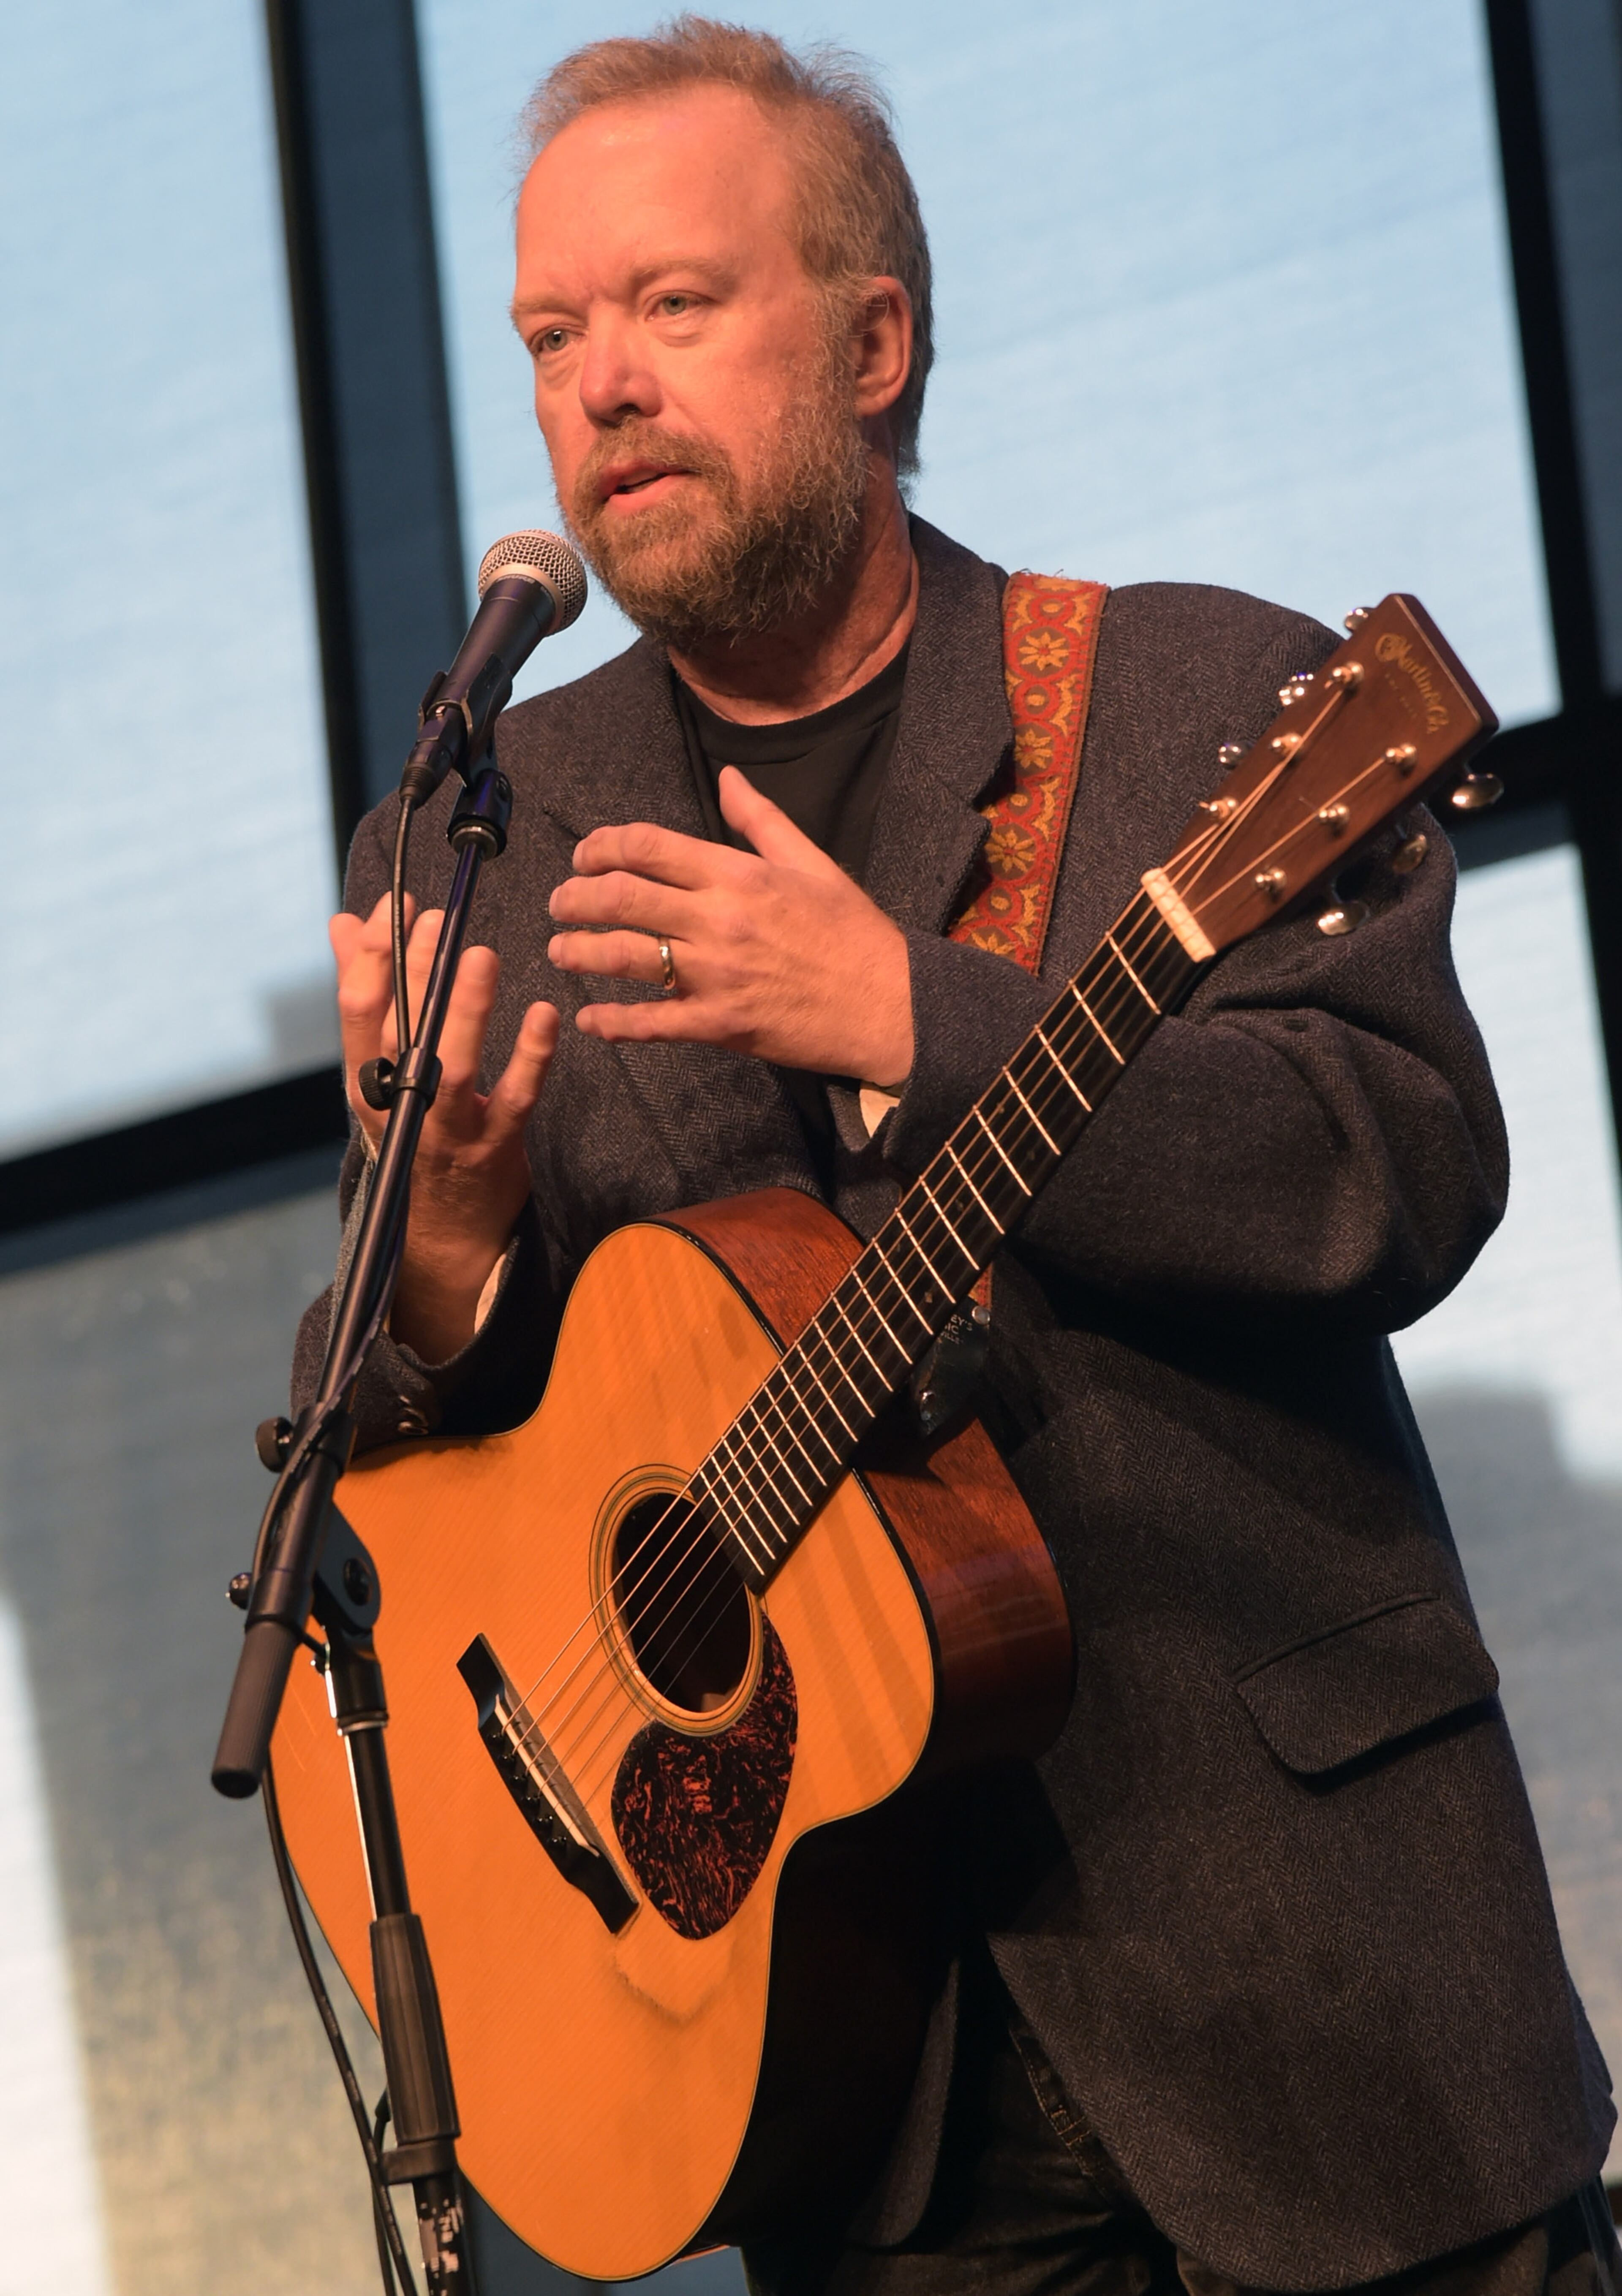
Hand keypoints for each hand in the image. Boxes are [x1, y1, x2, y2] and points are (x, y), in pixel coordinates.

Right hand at [331, 894, 558, 1362]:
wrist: (443, 1235)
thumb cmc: (413, 1132)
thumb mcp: (378, 1071)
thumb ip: (366, 994)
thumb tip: (343, 924)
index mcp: (365, 1079)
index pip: (357, 1008)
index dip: (372, 953)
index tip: (396, 904)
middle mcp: (399, 1104)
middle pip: (401, 1029)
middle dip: (416, 969)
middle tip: (440, 918)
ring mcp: (446, 1130)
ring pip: (451, 1065)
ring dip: (465, 1009)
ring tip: (481, 955)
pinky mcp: (495, 1148)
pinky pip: (516, 1098)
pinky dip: (531, 1057)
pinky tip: (544, 1015)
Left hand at [546, 767, 913, 1083]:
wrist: (889, 1005)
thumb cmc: (853, 933)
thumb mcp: (812, 863)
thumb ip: (761, 820)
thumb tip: (727, 778)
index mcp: (737, 875)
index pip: (646, 847)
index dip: (600, 847)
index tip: (584, 857)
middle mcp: (718, 921)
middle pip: (621, 899)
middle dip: (575, 898)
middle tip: (560, 904)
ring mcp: (715, 977)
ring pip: (622, 958)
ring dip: (578, 952)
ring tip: (560, 950)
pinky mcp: (720, 1026)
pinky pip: (650, 1024)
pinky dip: (612, 1023)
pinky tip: (590, 1020)